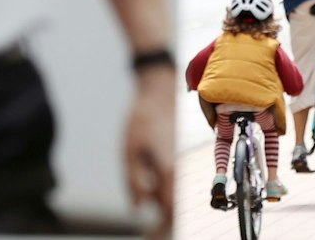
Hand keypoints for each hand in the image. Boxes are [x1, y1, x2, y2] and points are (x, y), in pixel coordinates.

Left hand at [123, 70, 175, 235]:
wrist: (160, 91)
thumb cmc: (142, 119)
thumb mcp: (130, 152)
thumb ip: (135, 183)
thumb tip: (140, 209)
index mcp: (170, 169)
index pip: (170, 210)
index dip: (163, 229)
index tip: (152, 238)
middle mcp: (182, 168)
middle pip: (177, 207)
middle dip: (164, 224)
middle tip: (151, 233)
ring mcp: (185, 162)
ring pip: (177, 196)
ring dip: (164, 207)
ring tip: (148, 206)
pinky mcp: (183, 157)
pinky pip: (177, 183)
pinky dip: (166, 193)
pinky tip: (153, 189)